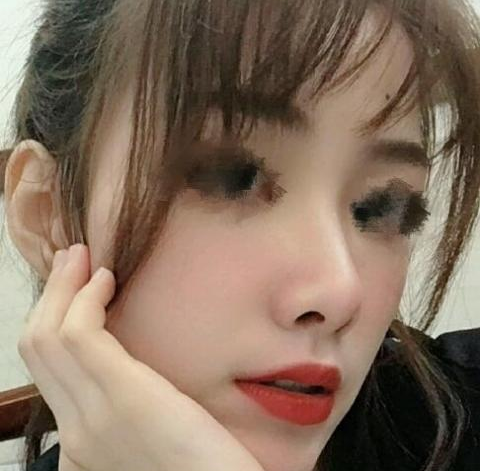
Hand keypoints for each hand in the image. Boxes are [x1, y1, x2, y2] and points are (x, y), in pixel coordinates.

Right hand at [18, 244, 264, 470]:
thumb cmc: (198, 466)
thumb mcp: (149, 439)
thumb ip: (127, 412)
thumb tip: (127, 375)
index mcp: (81, 439)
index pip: (46, 368)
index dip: (51, 318)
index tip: (74, 286)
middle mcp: (75, 430)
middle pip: (37, 346)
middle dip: (51, 294)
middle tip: (71, 260)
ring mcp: (93, 416)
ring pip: (50, 334)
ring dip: (64, 286)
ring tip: (83, 258)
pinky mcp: (124, 396)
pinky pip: (82, 334)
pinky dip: (86, 299)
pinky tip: (107, 281)